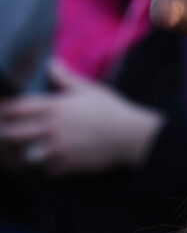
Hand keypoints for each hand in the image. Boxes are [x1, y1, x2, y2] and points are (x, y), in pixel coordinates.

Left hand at [0, 60, 163, 174]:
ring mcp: (55, 148)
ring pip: (21, 155)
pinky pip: (41, 169)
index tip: (0, 110)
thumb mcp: (89, 89)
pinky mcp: (63, 165)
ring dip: (15, 153)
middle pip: (11, 133)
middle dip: (2, 132)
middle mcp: (50, 128)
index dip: (4, 109)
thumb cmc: (110, 109)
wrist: (127, 135)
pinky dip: (38, 166)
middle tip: (1, 131)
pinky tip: (39, 162)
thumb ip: (66, 78)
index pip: (18, 108)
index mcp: (55, 107)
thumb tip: (51, 63)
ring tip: (12, 152)